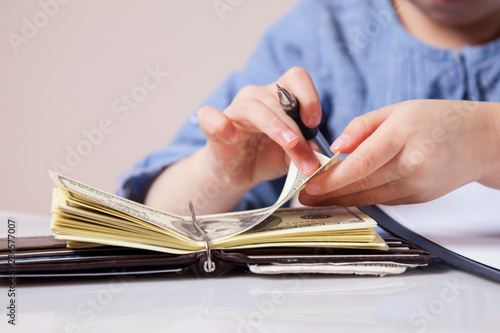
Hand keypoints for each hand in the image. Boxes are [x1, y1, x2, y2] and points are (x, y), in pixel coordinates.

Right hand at [146, 67, 323, 214]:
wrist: (236, 175)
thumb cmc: (265, 157)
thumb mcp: (291, 157)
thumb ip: (304, 152)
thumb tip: (318, 152)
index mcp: (279, 98)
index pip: (295, 78)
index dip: (309, 96)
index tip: (315, 124)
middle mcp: (257, 97)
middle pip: (279, 99)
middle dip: (297, 129)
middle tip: (309, 157)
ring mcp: (234, 110)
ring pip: (254, 107)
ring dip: (275, 126)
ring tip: (289, 144)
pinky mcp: (213, 128)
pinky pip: (210, 116)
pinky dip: (220, 123)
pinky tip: (231, 137)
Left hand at [300, 100, 499, 205]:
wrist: (481, 140)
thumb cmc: (438, 118)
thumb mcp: (398, 109)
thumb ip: (363, 126)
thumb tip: (336, 147)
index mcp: (404, 134)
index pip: (361, 162)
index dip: (332, 178)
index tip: (309, 185)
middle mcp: (412, 163)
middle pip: (362, 184)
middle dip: (329, 194)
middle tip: (303, 197)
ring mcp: (418, 184)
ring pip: (371, 197)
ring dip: (341, 201)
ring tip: (316, 201)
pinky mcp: (420, 197)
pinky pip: (384, 200)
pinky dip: (361, 200)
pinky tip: (343, 198)